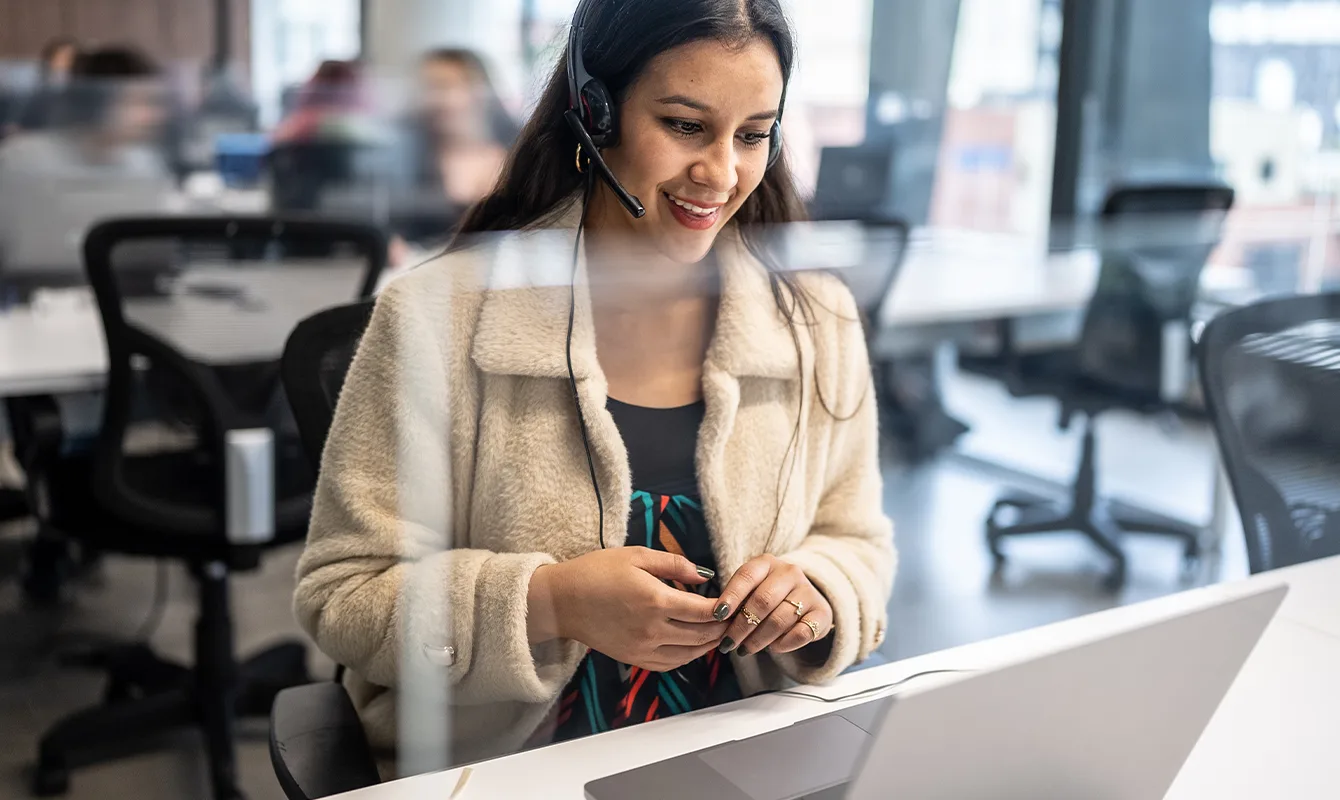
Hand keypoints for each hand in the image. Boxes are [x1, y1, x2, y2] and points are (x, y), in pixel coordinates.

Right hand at [529, 547, 727, 671]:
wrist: (562, 601)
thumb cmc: (596, 572)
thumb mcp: (637, 556)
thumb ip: (674, 564)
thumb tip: (705, 575)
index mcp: (656, 600)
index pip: (704, 611)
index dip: (724, 608)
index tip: (733, 602)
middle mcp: (653, 629)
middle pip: (701, 635)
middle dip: (722, 628)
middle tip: (734, 619)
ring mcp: (643, 647)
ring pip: (690, 654)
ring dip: (709, 645)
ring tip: (719, 633)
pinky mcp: (633, 658)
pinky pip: (670, 664)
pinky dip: (688, 657)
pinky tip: (694, 647)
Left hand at [714, 554, 832, 656]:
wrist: (805, 601)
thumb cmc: (767, 596)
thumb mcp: (750, 590)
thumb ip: (736, 600)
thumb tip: (716, 619)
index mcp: (767, 562)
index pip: (747, 576)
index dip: (731, 596)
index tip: (718, 615)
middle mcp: (789, 572)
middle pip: (763, 601)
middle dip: (742, 626)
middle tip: (728, 643)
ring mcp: (808, 591)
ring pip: (780, 619)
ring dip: (759, 639)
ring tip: (745, 650)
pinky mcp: (822, 613)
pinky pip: (801, 633)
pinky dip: (783, 644)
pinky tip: (772, 648)